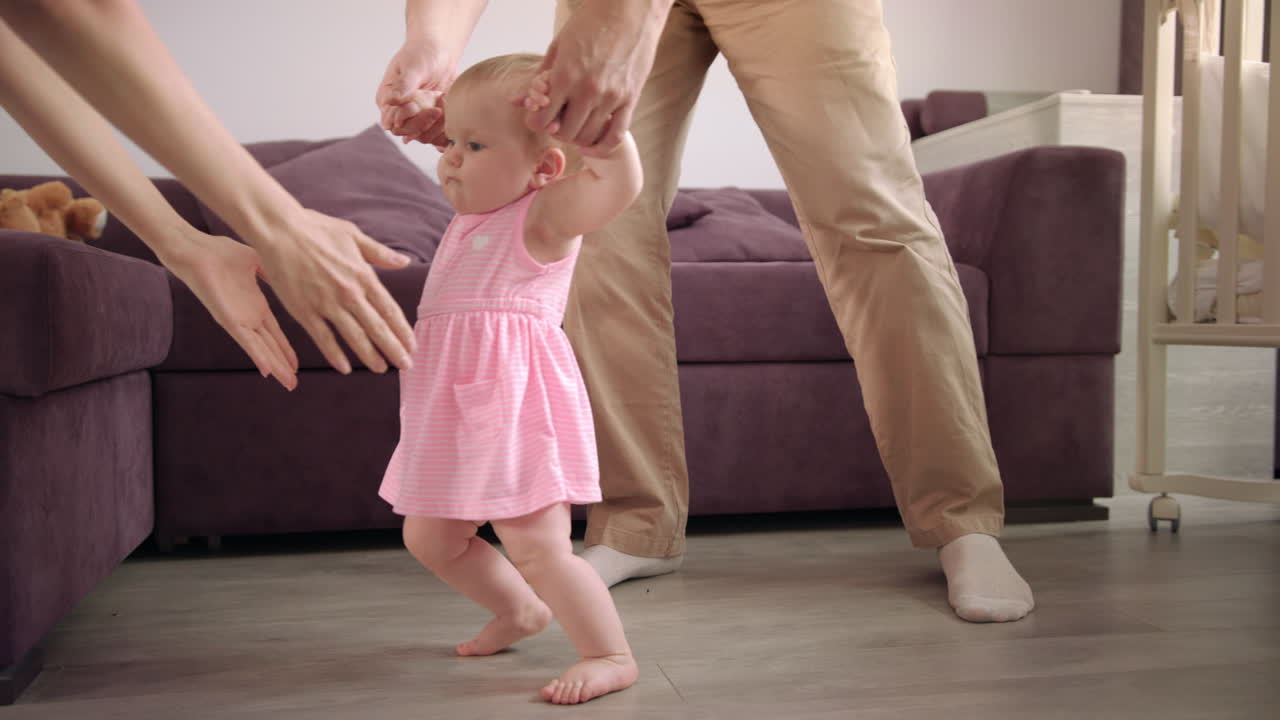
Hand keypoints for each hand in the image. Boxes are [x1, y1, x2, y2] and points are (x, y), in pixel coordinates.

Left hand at [163, 231, 298, 390]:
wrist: (195, 248)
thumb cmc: (218, 251)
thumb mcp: (255, 261)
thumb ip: (270, 271)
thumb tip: (288, 271)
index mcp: (255, 304)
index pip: (275, 332)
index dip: (286, 348)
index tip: (296, 364)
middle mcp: (247, 316)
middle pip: (270, 346)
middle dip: (283, 365)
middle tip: (293, 384)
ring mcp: (237, 319)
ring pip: (260, 349)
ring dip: (274, 368)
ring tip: (287, 384)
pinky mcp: (227, 319)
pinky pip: (245, 341)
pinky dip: (258, 356)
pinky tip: (267, 371)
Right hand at [252, 209, 415, 375]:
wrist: (279, 231)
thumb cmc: (316, 229)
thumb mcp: (353, 235)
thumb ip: (380, 253)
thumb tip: (404, 261)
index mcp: (363, 276)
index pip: (389, 310)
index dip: (402, 330)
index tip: (412, 345)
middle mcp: (349, 293)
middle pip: (377, 328)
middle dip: (394, 350)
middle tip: (406, 366)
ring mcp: (326, 304)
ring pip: (354, 337)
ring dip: (369, 356)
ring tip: (381, 369)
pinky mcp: (304, 311)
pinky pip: (323, 338)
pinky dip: (335, 354)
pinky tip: (345, 368)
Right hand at [376, 41, 454, 146]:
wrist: (440, 53)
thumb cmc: (422, 54)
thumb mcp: (413, 66)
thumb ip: (404, 84)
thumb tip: (390, 100)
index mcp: (388, 100)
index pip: (394, 123)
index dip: (409, 121)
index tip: (427, 107)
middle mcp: (400, 113)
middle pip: (408, 133)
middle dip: (426, 123)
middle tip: (439, 108)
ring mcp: (416, 118)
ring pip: (424, 137)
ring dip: (438, 125)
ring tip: (445, 102)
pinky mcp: (432, 122)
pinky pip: (437, 137)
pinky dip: (446, 131)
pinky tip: (451, 115)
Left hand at [526, 0, 666, 156]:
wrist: (630, 9)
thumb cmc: (592, 22)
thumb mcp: (558, 46)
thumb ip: (539, 77)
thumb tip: (516, 101)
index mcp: (565, 76)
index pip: (542, 120)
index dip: (535, 122)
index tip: (537, 117)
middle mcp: (588, 91)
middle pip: (564, 133)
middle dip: (555, 130)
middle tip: (556, 120)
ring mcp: (611, 97)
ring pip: (588, 137)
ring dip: (577, 136)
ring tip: (574, 125)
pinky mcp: (630, 99)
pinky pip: (615, 136)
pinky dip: (602, 145)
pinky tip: (593, 142)